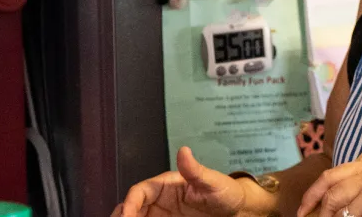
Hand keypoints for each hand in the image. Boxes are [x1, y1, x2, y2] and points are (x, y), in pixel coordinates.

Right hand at [113, 146, 270, 216]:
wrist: (238, 210)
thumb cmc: (226, 192)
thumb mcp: (212, 181)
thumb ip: (195, 169)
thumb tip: (183, 151)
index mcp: (166, 184)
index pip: (140, 191)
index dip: (130, 202)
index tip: (126, 215)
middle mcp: (160, 199)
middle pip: (132, 206)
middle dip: (123, 214)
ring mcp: (162, 213)